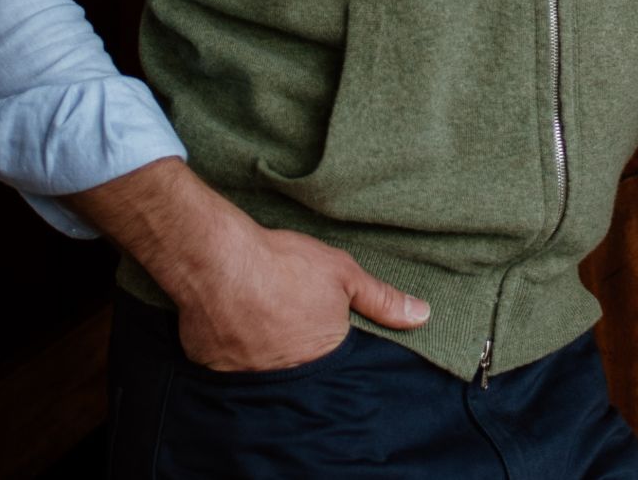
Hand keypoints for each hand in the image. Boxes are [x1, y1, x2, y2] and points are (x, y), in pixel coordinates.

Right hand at [175, 215, 429, 372]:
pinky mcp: (215, 366)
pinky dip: (234, 343)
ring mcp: (248, 374)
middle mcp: (287, 373)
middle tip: (286, 309)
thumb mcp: (344, 274)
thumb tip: (422, 316)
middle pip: (298, 362)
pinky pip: (230, 360)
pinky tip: (235, 316)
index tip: (315, 316)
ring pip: (263, 363)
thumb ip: (382, 300)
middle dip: (295, 340)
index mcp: (322, 355)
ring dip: (264, 344)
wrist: (220, 262)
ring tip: (261, 310)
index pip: (333, 358)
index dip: (326, 334)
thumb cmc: (285, 265)